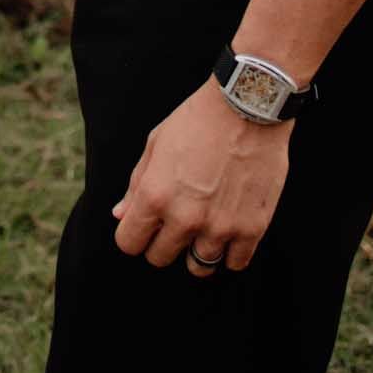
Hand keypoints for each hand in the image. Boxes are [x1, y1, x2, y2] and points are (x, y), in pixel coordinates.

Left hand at [111, 79, 291, 274]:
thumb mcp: (156, 143)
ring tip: (204, 230)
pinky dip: (230, 253)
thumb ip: (136, 184)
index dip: (134, 235)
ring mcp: (219, 226)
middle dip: (163, 242)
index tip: (146, 225)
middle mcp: (184, 217)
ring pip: (198, 268)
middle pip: (160, 258)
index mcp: (155, 195)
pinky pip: (235, 263)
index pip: (129, 243)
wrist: (247, 105)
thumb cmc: (197, 120)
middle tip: (176, 222)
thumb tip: (120, 215)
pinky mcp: (252, 228)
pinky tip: (228, 232)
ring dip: (197, 251)